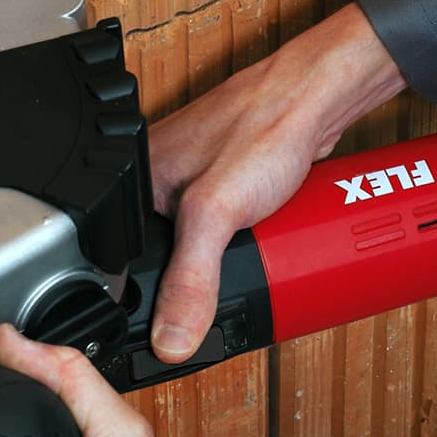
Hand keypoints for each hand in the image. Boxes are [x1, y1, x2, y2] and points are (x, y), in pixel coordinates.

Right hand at [147, 2, 407, 360]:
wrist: (317, 97)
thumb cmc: (263, 126)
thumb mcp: (215, 214)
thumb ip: (189, 280)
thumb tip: (169, 338)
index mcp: (132, 184)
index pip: (120, 264)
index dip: (146, 300)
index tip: (177, 322)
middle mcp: (156, 181)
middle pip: (161, 260)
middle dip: (194, 282)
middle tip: (221, 282)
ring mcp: (193, 181)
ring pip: (199, 247)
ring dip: (224, 262)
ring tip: (245, 258)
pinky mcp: (227, 183)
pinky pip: (226, 231)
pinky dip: (245, 244)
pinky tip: (257, 241)